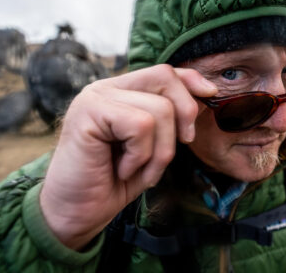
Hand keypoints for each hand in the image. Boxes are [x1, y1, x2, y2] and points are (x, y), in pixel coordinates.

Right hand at [39, 64, 217, 249]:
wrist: (75, 213)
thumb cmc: (112, 183)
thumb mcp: (152, 149)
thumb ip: (170, 120)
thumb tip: (205, 92)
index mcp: (120, 92)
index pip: (164, 71)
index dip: (191, 79)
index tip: (210, 94)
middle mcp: (106, 88)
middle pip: (165, 78)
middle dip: (183, 115)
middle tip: (171, 152)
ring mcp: (96, 97)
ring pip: (159, 110)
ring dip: (159, 152)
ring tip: (137, 170)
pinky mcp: (89, 111)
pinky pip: (141, 126)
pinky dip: (140, 156)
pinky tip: (122, 170)